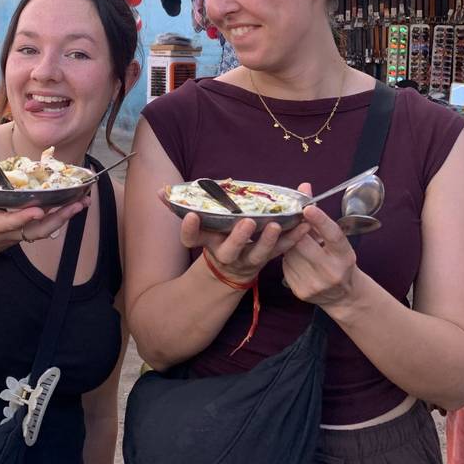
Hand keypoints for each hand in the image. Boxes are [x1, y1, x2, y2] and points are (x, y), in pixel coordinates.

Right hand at [0, 175, 89, 267]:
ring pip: (45, 230)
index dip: (24, 217)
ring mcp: (18, 236)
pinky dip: (60, 218)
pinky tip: (74, 206)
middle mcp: (9, 233)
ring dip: (65, 217)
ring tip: (84, 202)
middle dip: (59, 217)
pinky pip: (45, 228)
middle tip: (78, 202)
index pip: (10, 222)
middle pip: (38, 228)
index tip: (39, 209)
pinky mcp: (23, 235)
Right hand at [159, 189, 308, 285]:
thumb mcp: (198, 227)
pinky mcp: (267, 259)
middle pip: (230, 249)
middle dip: (238, 237)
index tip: (191, 215)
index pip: (191, 238)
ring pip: (258, 253)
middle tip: (247, 222)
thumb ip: (181, 207)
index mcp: (207, 242)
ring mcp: (248, 259)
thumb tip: (158, 191)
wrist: (230, 272)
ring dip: (269, 240)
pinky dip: (294, 238)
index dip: (189, 229)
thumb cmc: (214, 239)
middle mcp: (226, 253)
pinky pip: (282, 251)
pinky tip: (305, 225)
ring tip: (276, 226)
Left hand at [281, 182, 357, 306]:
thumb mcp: (334, 238)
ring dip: (289, 243)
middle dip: (295, 230)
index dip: (320, 220)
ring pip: (290, 253)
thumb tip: (304, 186)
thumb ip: (318, 215)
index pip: (333, 235)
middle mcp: (332, 271)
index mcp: (345, 255)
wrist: (342, 295)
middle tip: (291, 220)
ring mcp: (316, 284)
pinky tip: (294, 258)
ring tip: (296, 242)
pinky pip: (285, 266)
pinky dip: (286, 258)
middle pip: (304, 243)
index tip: (308, 207)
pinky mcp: (301, 291)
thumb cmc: (337, 259)